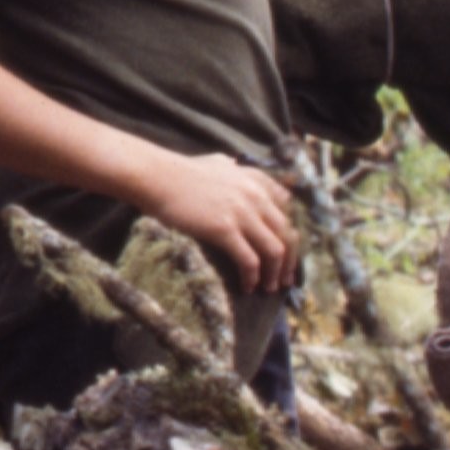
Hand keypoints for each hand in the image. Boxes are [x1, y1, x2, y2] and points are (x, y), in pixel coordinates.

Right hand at [140, 151, 299, 293]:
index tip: (287, 251)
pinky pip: (249, 260)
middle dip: (290, 260)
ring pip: (275, 250)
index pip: (289, 211)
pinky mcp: (225, 230)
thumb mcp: (217, 162)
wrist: (158, 176)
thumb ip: (232, 166)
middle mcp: (256, 197)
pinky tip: (248, 287)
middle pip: (287, 234)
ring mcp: (242, 214)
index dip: (290, 234)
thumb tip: (233, 162)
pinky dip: (253, 277)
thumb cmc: (181, 171)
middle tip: (286, 278)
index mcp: (257, 182)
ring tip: (270, 288)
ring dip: (276, 273)